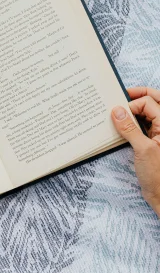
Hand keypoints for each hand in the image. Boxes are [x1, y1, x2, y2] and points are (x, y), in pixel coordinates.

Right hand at [112, 86, 159, 216]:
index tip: (116, 112)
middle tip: (119, 96)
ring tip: (116, 113)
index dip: (132, 105)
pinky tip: (120, 127)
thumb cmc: (159, 176)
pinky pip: (142, 126)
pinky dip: (131, 124)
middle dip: (137, 98)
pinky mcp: (153, 142)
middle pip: (153, 102)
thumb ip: (129, 128)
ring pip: (147, 113)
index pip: (149, 103)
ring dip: (132, 112)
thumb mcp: (142, 149)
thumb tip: (116, 111)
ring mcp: (159, 134)